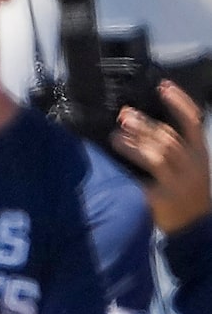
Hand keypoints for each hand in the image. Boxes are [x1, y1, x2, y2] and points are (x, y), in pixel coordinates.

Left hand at [116, 81, 211, 235]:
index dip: (179, 101)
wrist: (195, 228)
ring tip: (116, 136)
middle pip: (168, 137)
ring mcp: (178, 182)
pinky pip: (143, 181)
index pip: (192, 120)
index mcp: (200, 153)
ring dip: (134, 144)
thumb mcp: (192, 166)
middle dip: (145, 124)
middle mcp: (191, 164)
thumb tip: (142, 126)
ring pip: (157, 155)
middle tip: (124, 115)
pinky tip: (115, 165)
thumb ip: (176, 147)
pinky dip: (129, 172)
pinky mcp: (162, 198)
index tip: (163, 86)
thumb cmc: (187, 192)